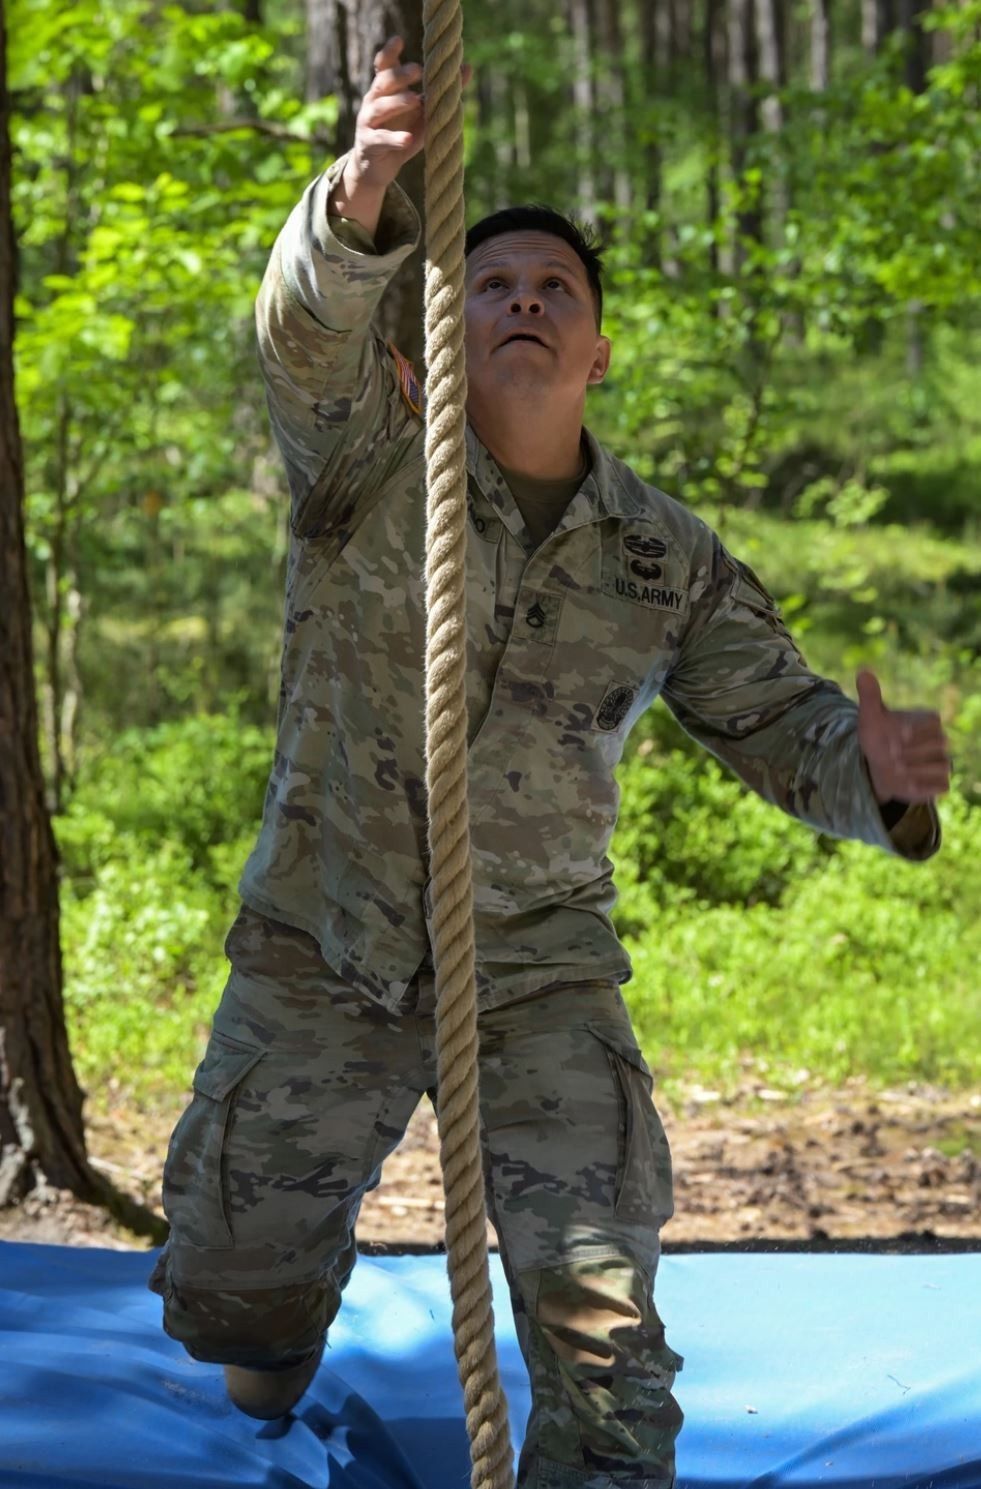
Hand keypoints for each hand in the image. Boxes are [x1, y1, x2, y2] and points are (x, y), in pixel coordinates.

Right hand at [347, 35, 472, 193]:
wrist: (376, 168)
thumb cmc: (401, 134)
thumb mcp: (423, 113)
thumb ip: (441, 93)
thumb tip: (468, 67)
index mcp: (384, 91)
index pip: (383, 66)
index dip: (389, 53)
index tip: (398, 40)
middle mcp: (373, 102)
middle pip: (383, 83)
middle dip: (400, 75)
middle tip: (418, 69)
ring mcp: (368, 122)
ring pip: (380, 108)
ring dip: (398, 102)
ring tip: (416, 100)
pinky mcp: (369, 145)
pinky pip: (381, 139)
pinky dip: (395, 139)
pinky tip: (408, 139)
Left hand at [856, 669, 950, 805]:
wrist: (874, 766)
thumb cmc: (878, 738)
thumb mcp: (870, 718)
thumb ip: (870, 696)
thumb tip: (863, 671)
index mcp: (929, 720)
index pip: (933, 723)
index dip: (915, 730)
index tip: (897, 734)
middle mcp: (940, 741)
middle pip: (938, 745)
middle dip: (912, 752)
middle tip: (891, 754)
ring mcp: (942, 762)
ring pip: (941, 766)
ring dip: (915, 770)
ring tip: (894, 769)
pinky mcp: (939, 783)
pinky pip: (940, 786)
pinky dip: (922, 787)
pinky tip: (904, 784)